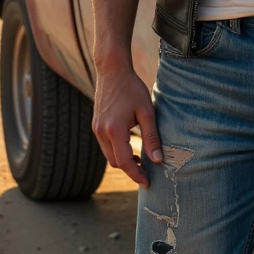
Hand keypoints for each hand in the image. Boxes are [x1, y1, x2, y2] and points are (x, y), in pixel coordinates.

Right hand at [92, 63, 161, 185]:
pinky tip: (129, 147)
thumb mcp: (147, 112)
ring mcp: (96, 129)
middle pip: (115, 162)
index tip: (147, 182)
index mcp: (114, 130)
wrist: (112, 70)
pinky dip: (117, 151)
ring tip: (140, 159)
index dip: (136, 175)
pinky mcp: (96, 125)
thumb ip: (152, 137)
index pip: (124, 162)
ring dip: (123, 161)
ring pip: (108, 156)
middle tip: (146, 171)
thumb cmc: (132, 88)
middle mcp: (101, 132)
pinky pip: (105, 146)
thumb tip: (158, 160)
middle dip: (130, 170)